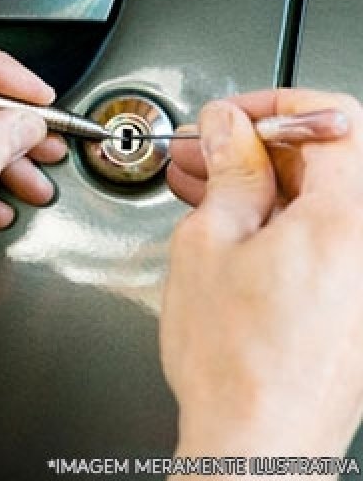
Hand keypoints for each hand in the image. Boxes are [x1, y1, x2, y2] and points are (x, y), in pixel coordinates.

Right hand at [163, 90, 362, 459]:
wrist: (256, 444)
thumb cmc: (234, 362)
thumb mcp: (209, 242)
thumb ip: (229, 170)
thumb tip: (229, 127)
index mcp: (349, 220)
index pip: (336, 118)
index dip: (277, 106)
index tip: (235, 115)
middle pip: (329, 156)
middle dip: (258, 145)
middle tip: (206, 151)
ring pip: (320, 197)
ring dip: (261, 181)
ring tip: (202, 186)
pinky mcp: (358, 300)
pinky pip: (324, 234)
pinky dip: (278, 217)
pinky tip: (228, 221)